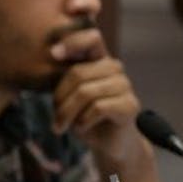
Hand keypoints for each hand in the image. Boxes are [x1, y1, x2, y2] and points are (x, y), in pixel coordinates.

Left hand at [50, 25, 145, 171]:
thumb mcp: (67, 94)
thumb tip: (52, 53)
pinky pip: (98, 107)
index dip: (73, 41)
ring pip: (86, 92)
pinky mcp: (130, 105)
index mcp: (97, 59)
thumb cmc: (82, 116)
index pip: (90, 38)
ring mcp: (124, 85)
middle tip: (55, 119)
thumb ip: (61, 76)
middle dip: (60, 99)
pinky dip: (83, 121)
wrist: (106, 144)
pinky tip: (81, 128)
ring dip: (67, 114)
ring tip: (62, 126)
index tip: (53, 54)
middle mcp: (113, 68)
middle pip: (77, 73)